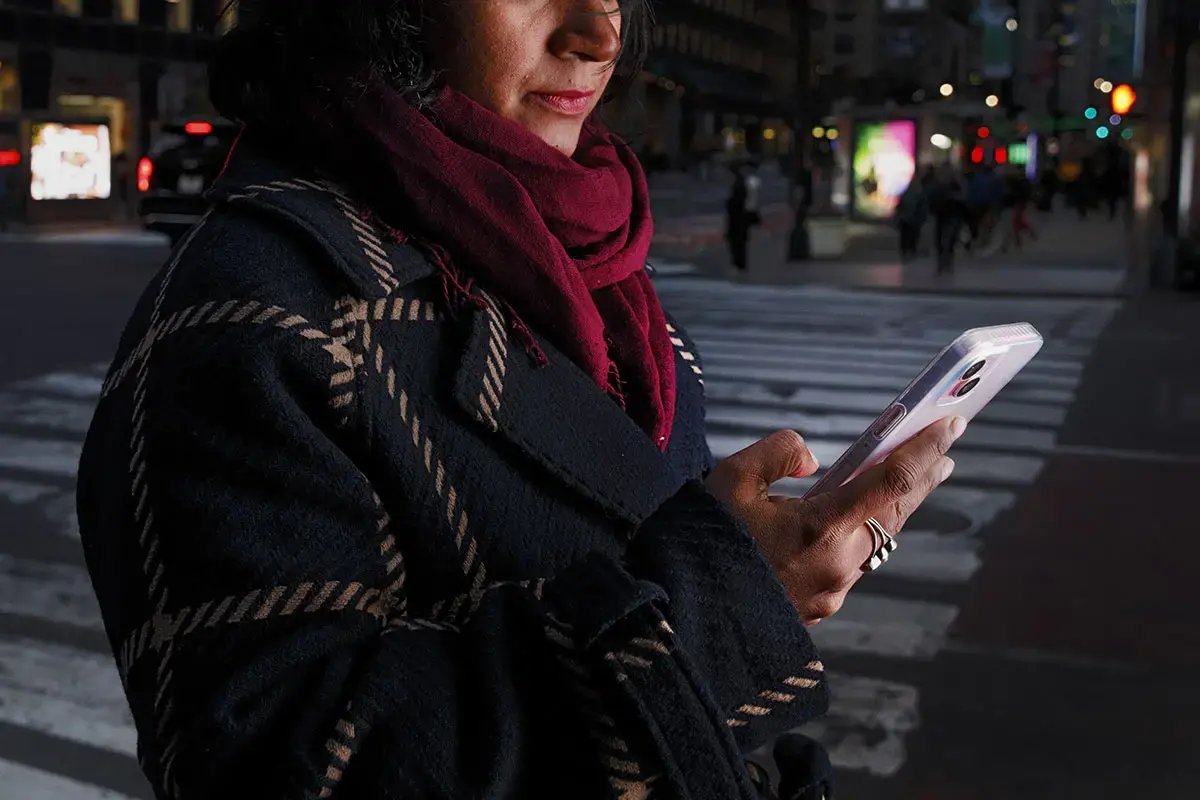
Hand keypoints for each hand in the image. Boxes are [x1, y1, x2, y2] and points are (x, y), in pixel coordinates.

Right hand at [705, 417, 964, 624]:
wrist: (682, 612)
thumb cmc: (703, 542)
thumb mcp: (730, 479)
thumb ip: (778, 452)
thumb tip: (812, 457)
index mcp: (819, 528)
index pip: (892, 481)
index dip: (925, 450)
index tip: (952, 425)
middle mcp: (837, 564)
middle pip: (895, 514)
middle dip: (922, 479)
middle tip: (943, 452)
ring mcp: (832, 592)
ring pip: (877, 541)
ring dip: (893, 510)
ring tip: (905, 484)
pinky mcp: (819, 609)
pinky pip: (852, 563)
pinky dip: (863, 536)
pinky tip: (855, 523)